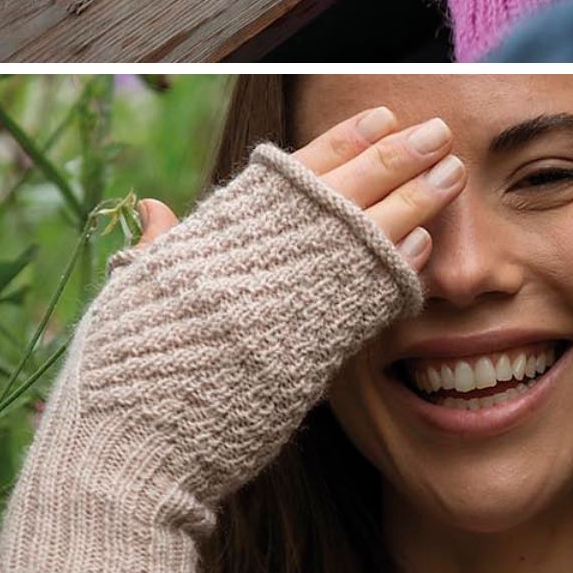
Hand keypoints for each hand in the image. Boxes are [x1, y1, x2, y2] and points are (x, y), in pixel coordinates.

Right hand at [0, 123, 451, 572]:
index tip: (379, 119)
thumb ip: (155, 249)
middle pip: (341, 191)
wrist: (131, 453)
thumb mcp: (130, 298)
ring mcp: (285, 302)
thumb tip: (153, 205)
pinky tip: (426, 244)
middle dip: (395, 155)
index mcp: (209, 237)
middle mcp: (253, 258)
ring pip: (366, 234)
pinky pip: (369, 295)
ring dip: (416, 199)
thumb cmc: (120, 381)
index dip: (340, 142)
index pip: (289, 173)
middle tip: (436, 130)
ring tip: (452, 171)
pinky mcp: (310, 350)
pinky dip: (399, 266)